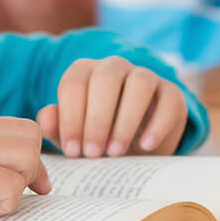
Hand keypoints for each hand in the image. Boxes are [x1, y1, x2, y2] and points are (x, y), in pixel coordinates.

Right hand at [0, 112, 50, 220]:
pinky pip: (11, 185)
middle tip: (11, 199)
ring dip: (18, 186)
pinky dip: (5, 206)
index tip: (28, 185)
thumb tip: (13, 176)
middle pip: (28, 134)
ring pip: (26, 155)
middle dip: (31, 169)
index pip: (14, 126)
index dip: (28, 156)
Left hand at [36, 56, 187, 157]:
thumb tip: (47, 115)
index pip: (74, 83)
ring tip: (115, 152)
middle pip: (106, 78)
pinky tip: (146, 147)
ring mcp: (145, 76)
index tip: (72, 150)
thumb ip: (56, 126)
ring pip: (139, 83)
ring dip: (126, 119)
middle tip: (92, 153)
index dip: (71, 117)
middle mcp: (115, 67)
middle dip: (96, 118)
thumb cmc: (97, 137)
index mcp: (86, 71)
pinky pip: (169, 99)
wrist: (136, 144)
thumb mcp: (75, 135)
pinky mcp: (171, 92)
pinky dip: (158, 123)